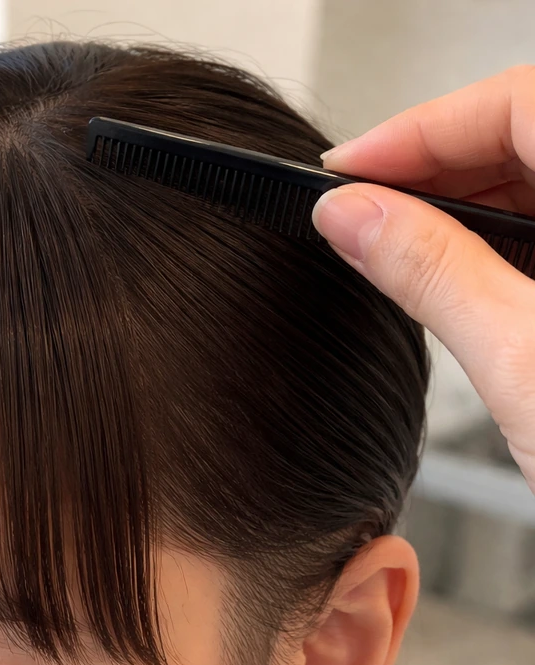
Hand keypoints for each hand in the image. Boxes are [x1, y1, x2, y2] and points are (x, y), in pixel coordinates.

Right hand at [311, 65, 534, 492]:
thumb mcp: (526, 362)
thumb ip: (430, 271)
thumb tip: (353, 215)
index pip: (526, 102)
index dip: (422, 126)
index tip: (348, 168)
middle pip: (532, 130)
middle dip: (433, 164)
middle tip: (358, 207)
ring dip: (460, 200)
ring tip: (392, 238)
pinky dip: (496, 237)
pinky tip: (451, 263)